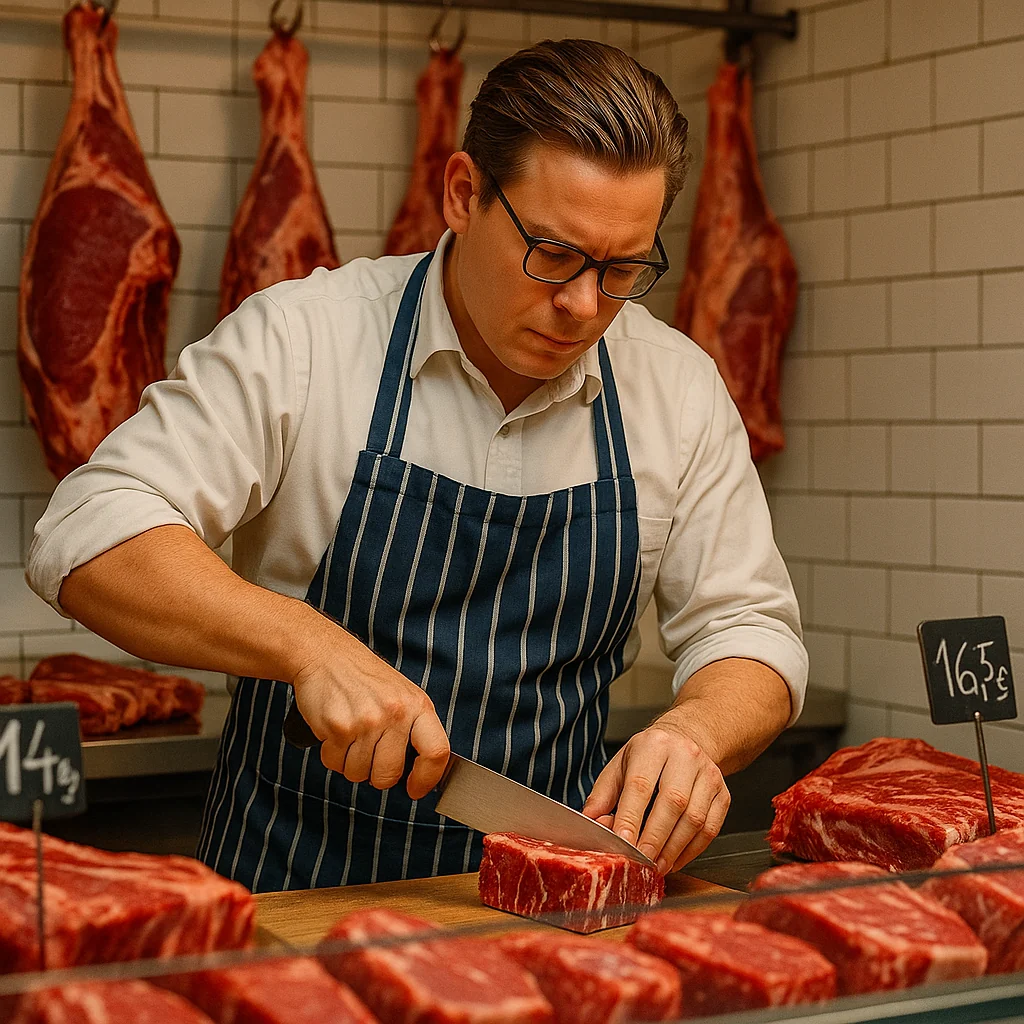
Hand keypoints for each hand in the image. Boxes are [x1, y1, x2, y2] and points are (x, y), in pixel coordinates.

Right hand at [291, 630, 449, 800]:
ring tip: (351, 736)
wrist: (327, 655)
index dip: (428, 778)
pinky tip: (335, 732)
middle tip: (370, 755)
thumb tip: (421, 771)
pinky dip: (332, 755)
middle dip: (376, 775)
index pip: (436, 752)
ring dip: (350, 763)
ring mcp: (367, 721)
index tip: (416, 788)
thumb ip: (413, 729)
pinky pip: (335, 764)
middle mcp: (396, 714)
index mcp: (418, 706)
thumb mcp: (403, 695)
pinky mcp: (339, 727)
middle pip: (389, 775)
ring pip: (359, 774)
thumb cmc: (365, 679)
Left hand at [582, 713, 729, 874]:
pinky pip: (711, 828)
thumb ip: (603, 795)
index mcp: (653, 745)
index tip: (623, 842)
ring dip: (674, 848)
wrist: (687, 739)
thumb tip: (592, 823)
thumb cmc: (649, 757)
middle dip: (655, 837)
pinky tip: (676, 859)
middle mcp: (685, 756)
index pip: (641, 784)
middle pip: (672, 802)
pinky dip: (692, 850)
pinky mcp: (723, 794)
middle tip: (642, 860)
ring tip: (657, 865)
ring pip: (695, 818)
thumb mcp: (620, 765)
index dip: (631, 817)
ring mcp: (709, 774)